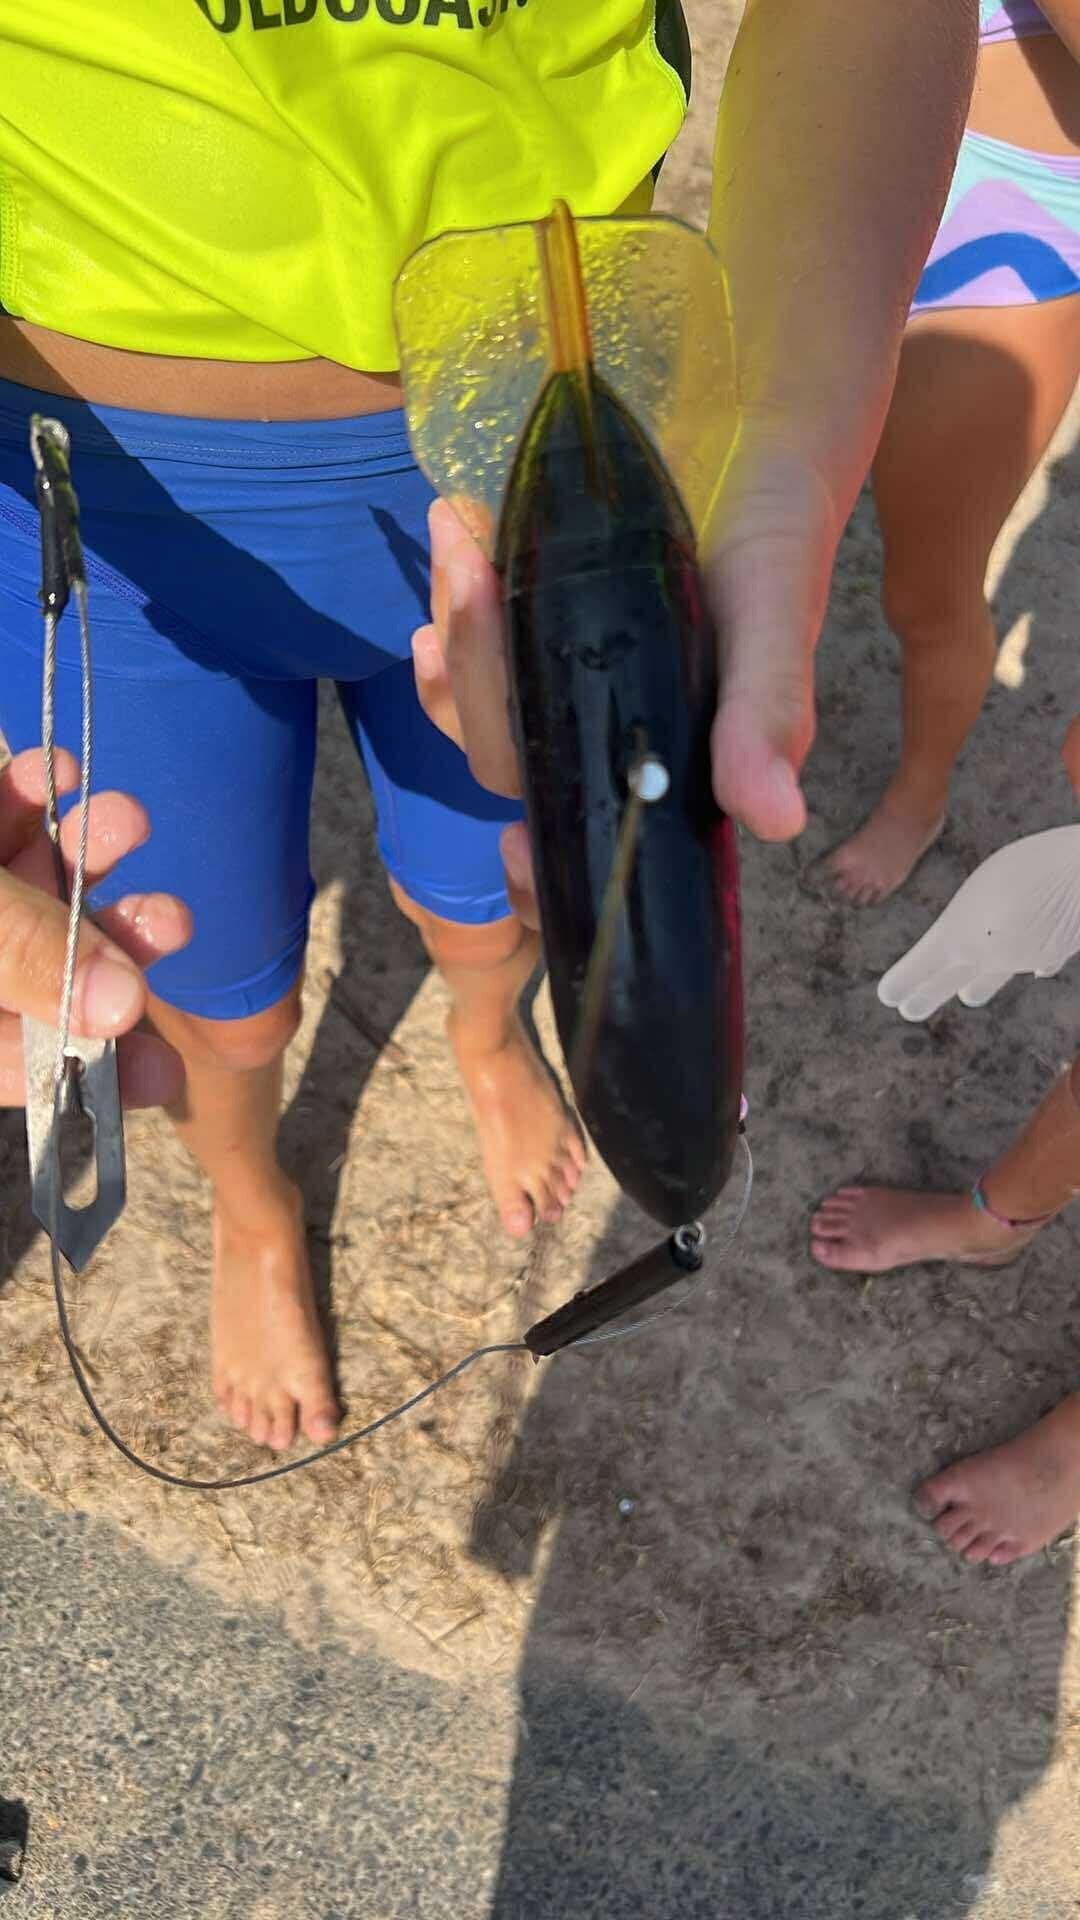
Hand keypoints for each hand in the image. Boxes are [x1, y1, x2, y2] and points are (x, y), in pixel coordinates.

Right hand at [0, 749, 190, 1105]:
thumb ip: (28, 956)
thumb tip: (123, 1007)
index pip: (17, 1062)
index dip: (93, 1069)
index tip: (166, 1070)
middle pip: (44, 970)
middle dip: (116, 942)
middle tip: (175, 919)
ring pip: (33, 887)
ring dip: (88, 853)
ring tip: (130, 818)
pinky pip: (0, 818)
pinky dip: (29, 792)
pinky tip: (59, 768)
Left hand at [412, 422, 836, 923]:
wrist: (754, 432)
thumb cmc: (777, 535)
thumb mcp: (776, 617)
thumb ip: (768, 713)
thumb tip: (776, 821)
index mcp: (666, 768)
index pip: (589, 848)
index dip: (543, 874)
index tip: (515, 848)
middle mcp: (608, 742)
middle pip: (507, 763)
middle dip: (476, 683)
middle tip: (472, 574)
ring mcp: (566, 687)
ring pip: (477, 707)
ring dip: (455, 633)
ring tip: (459, 536)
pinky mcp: (538, 628)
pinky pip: (472, 651)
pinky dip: (452, 609)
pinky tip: (455, 544)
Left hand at [878, 825, 1079, 1021]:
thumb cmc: (1030, 866)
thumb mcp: (984, 885)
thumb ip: (973, 919)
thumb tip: (973, 949)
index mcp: (959, 933)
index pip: (920, 966)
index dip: (902, 981)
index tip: (887, 995)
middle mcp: (985, 955)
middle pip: (946, 984)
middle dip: (925, 997)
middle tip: (908, 1010)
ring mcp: (1019, 961)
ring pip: (989, 980)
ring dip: (976, 987)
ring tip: (968, 995)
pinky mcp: (1051, 956)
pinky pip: (1035, 962)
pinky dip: (1029, 960)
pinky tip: (1034, 969)